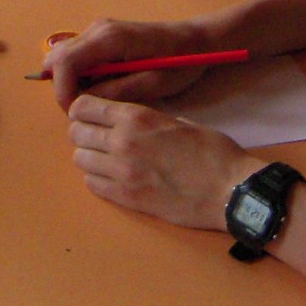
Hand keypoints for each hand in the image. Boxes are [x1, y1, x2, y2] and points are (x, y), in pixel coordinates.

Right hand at [45, 17, 217, 110]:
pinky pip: (76, 56)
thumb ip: (115, 93)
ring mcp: (97, 30)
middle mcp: (97, 29)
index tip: (75, 114)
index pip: (64, 63)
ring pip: (63, 57)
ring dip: (70, 81)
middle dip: (63, 88)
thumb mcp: (151, 85)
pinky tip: (102, 87)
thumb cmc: (179, 63)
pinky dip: (79, 75)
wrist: (196, 41)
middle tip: (84, 110)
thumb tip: (83, 103)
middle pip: (56, 58)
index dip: (62, 92)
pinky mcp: (101, 35)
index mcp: (109, 38)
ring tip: (96, 99)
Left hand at [67, 94, 262, 229]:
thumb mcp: (179, 121)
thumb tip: (129, 122)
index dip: (83, 110)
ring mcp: (121, 172)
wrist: (230, 191)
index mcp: (136, 117)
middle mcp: (122, 142)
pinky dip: (97, 179)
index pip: (83, 106)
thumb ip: (148, 120)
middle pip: (76, 133)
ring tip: (107, 159)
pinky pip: (92, 185)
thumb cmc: (213, 152)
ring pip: (80, 160)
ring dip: (90, 157)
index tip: (90, 115)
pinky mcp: (126, 198)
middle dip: (83, 133)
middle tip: (98, 138)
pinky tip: (113, 177)